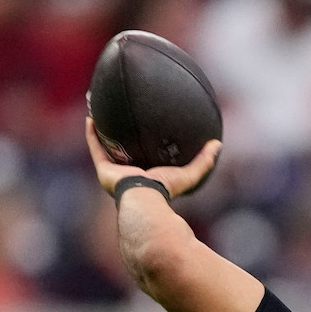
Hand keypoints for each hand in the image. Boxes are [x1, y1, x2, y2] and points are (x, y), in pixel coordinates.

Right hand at [85, 117, 220, 197]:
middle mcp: (127, 176)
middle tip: (120, 118)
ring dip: (102, 132)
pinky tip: (92, 117)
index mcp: (145, 177)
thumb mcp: (188, 174)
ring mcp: (113, 173)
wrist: (145, 199)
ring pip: (105, 148)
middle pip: (122, 152)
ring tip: (100, 112)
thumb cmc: (166, 190)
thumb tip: (218, 144)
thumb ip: (204, 161)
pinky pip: (95, 148)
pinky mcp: (103, 170)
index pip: (144, 159)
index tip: (144, 131)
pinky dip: (92, 134)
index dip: (142, 146)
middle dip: (120, 137)